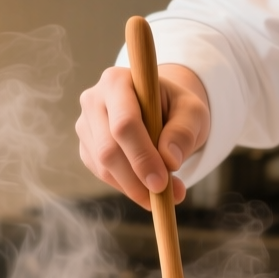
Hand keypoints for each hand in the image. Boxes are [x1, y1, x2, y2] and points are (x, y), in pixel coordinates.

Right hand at [75, 63, 211, 208]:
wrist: (161, 109)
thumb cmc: (176, 107)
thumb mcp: (192, 112)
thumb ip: (184, 132)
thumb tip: (170, 160)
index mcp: (117, 81)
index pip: (124, 123)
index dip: (142, 156)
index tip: (162, 182)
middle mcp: (93, 100)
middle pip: (108, 149)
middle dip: (137, 179)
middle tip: (166, 196)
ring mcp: (86, 125)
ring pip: (103, 167)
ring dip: (134, 187)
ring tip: (166, 194)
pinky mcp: (86, 147)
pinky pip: (103, 174)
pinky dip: (127, 187)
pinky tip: (148, 186)